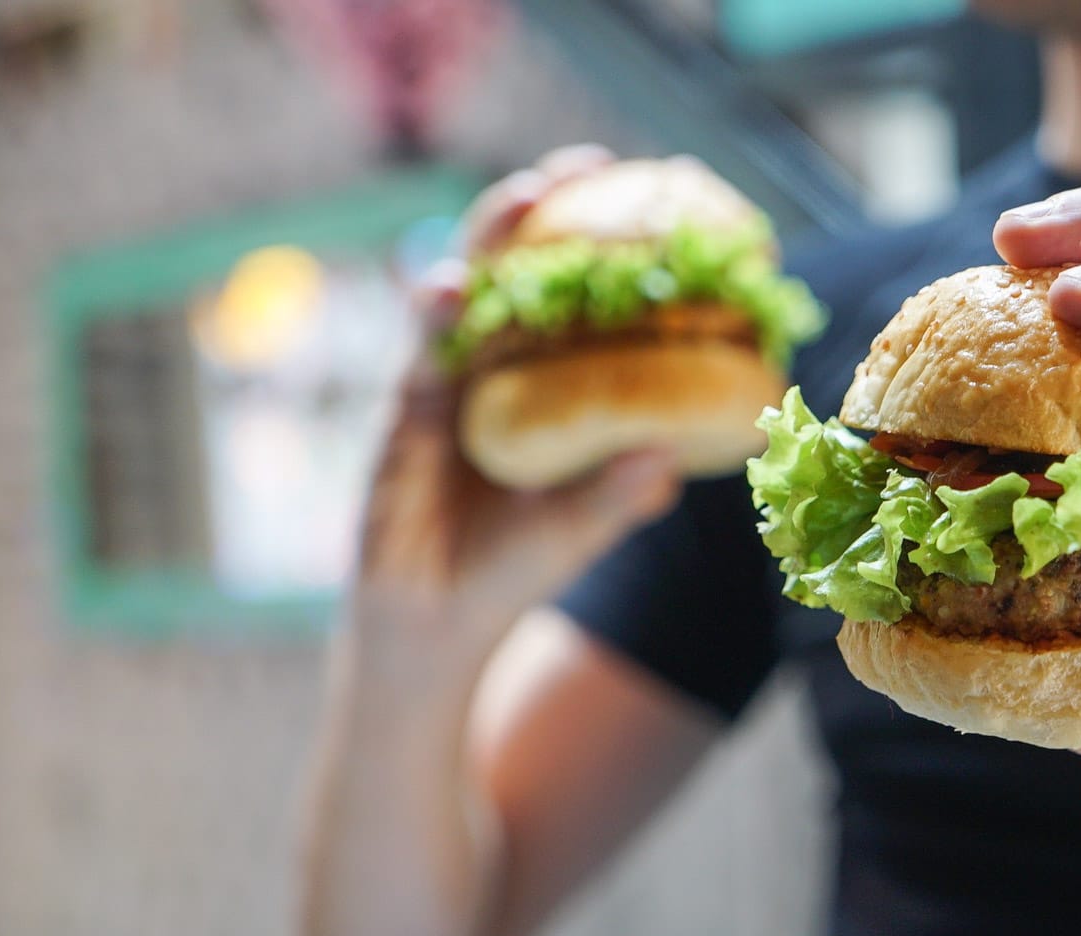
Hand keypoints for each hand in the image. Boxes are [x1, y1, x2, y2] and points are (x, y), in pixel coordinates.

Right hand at [358, 144, 679, 644]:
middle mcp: (499, 370)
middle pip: (517, 269)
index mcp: (547, 387)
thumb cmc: (514, 570)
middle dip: (542, 210)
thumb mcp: (580, 532)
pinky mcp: (406, 411)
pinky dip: (434, 316)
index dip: (604, 246)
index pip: (575, 298)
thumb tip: (674, 458)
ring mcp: (450, 383)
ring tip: (526, 198)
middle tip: (582, 164)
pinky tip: (447, 290)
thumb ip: (619, 496)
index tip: (650, 195)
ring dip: (491, 237)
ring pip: (466, 289)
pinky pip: (421, 350)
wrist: (435, 625)